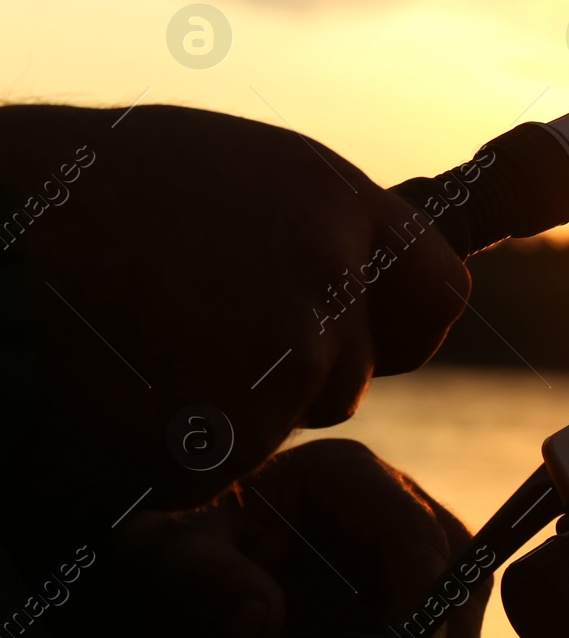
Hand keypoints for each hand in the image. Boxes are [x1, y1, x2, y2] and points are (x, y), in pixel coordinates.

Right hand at [0, 103, 470, 513]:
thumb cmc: (62, 202)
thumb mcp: (211, 171)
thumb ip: (302, 223)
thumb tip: (363, 267)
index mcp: (326, 194)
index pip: (437, 290)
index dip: (392, 325)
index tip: (350, 336)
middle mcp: (327, 264)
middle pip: (357, 370)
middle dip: (296, 379)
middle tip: (189, 342)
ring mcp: (285, 346)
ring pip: (287, 423)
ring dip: (226, 415)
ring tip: (131, 353)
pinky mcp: (230, 425)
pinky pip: (218, 466)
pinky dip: (168, 455)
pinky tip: (109, 399)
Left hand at [103, 439, 490, 637]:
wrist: (191, 590)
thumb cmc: (185, 556)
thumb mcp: (171, 557)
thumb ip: (205, 579)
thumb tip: (258, 625)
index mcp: (350, 481)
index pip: (413, 533)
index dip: (423, 596)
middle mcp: (401, 518)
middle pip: (454, 589)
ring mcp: (414, 572)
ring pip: (459, 635)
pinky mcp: (415, 623)